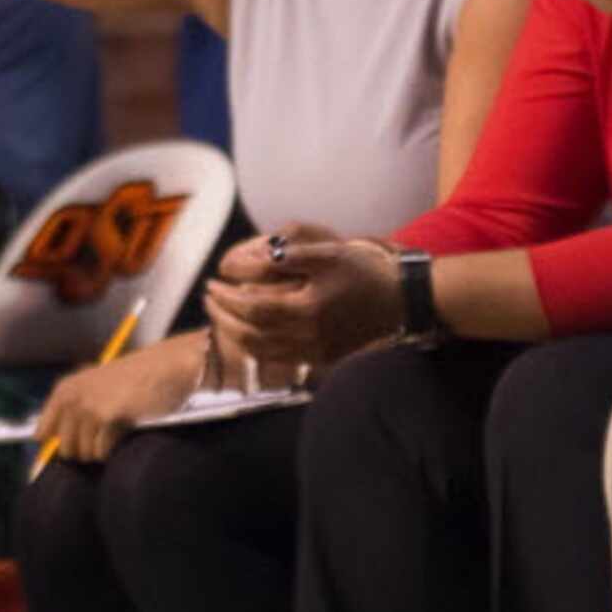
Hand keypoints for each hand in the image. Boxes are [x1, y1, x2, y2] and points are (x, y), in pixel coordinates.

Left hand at [38, 334, 205, 465]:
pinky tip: (125, 433)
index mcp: (65, 389)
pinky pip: (101, 451)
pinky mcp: (106, 416)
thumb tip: (59, 450)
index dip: (58, 445)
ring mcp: (88, 407)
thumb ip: (76, 413)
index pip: (42, 433)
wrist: (167, 366)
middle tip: (105, 439)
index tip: (75, 447)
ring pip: (84, 453)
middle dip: (85, 451)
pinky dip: (113, 450)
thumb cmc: (138, 381)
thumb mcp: (99, 389)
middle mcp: (71, 398)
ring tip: (116, 433)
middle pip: (64, 449)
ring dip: (101, 451)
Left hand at [202, 228, 402, 369]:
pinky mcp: (322, 359)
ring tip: (222, 315)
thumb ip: (290, 255)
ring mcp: (316, 352)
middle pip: (251, 334)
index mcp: (307, 309)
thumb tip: (254, 259)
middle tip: (209, 298)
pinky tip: (250, 332)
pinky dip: (256, 347)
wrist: (402, 300)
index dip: (226, 299)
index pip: (252, 308)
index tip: (211, 284)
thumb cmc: (366, 271)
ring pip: (262, 351)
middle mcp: (308, 337)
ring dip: (235, 334)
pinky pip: (279, 358)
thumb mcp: (329, 253)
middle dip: (223, 317)